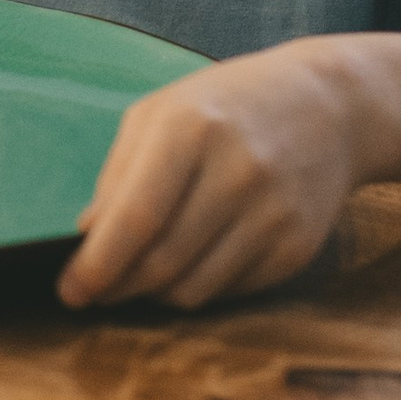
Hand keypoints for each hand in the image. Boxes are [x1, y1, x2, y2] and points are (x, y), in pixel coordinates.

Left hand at [59, 40, 362, 308]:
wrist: (330, 107)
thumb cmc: (227, 106)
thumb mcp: (161, 113)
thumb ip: (119, 173)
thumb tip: (87, 237)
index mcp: (191, 129)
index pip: (136, 217)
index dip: (98, 264)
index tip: (70, 291)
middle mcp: (238, 172)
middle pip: (162, 261)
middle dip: (118, 287)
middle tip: (97, 291)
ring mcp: (274, 213)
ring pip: (195, 288)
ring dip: (156, 293)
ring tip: (142, 274)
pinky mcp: (298, 246)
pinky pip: (231, 291)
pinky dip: (200, 287)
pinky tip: (193, 261)